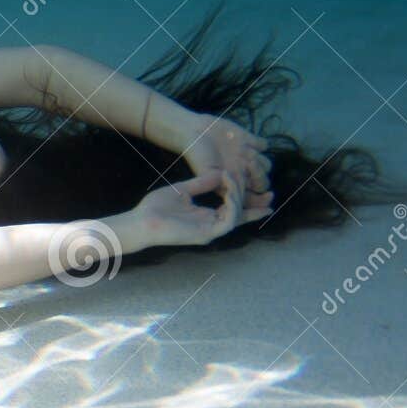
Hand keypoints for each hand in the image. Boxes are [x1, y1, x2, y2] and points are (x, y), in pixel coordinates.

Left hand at [132, 171, 270, 247]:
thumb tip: (219, 173)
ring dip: (238, 195)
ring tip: (234, 177)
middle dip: (254, 200)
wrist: (141, 220)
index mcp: (206, 217)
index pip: (234, 211)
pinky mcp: (206, 234)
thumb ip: (201, 183)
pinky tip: (229, 191)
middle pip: (241, 214)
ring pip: (236, 215)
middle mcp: (211, 226)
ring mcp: (209, 232)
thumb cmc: (155, 208)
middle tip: (259, 182)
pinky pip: (228, 221)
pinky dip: (232, 207)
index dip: (252, 203)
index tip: (266, 192)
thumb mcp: (181, 190)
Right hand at [179, 112, 273, 209]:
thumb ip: (222, 185)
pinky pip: (265, 145)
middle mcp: (242, 172)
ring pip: (267, 164)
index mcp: (233, 183)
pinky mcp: (250, 140)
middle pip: (263, 182)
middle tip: (250, 163)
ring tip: (241, 149)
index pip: (253, 198)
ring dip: (257, 158)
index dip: (263, 200)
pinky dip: (259, 144)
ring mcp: (247, 157)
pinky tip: (243, 140)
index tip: (269, 195)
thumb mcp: (205, 173)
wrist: (192, 130)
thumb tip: (239, 194)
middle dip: (260, 175)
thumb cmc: (196, 154)